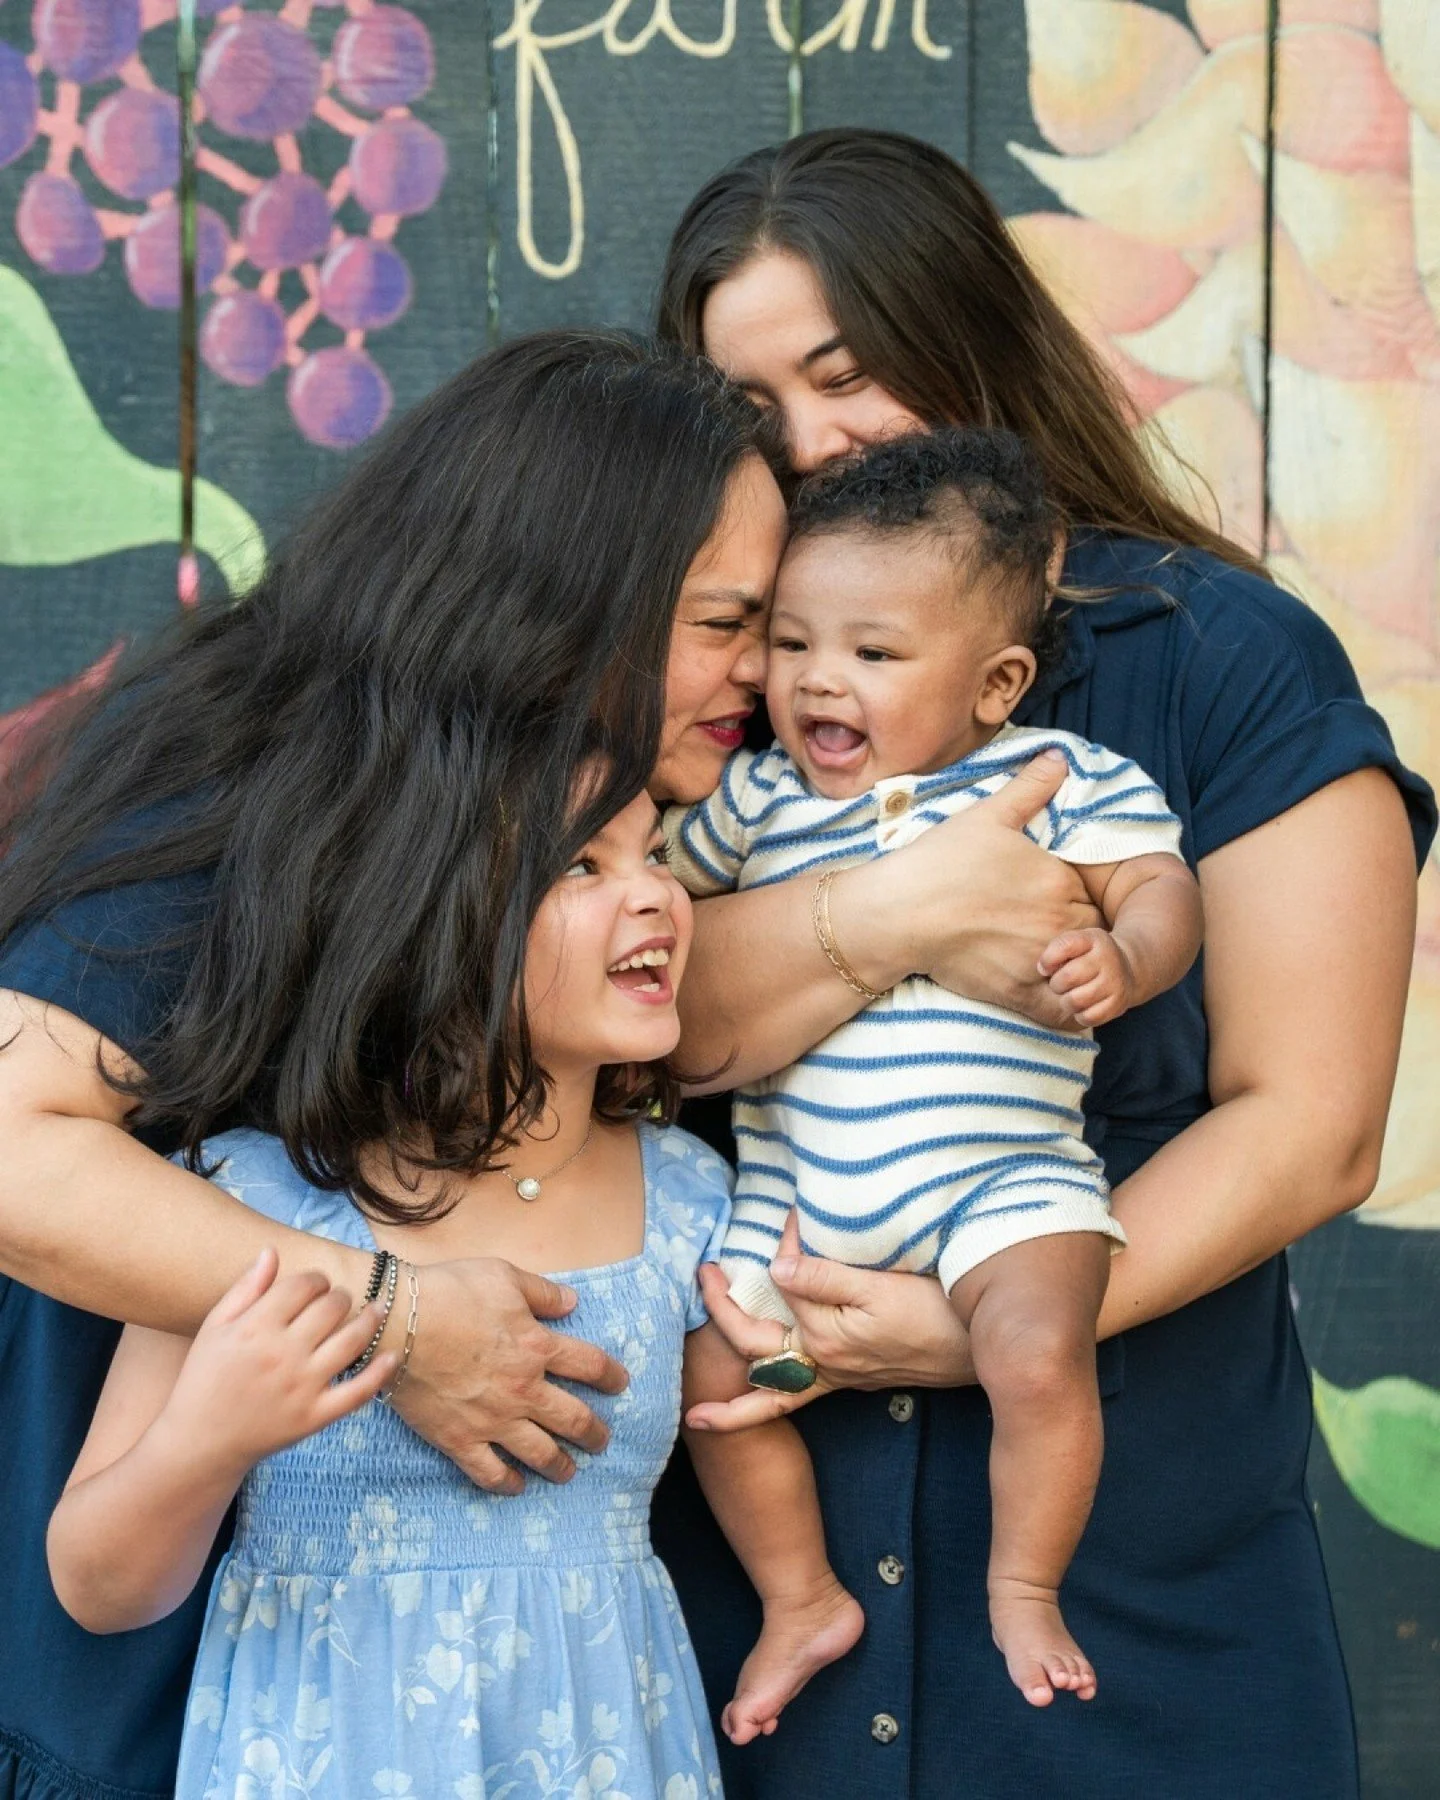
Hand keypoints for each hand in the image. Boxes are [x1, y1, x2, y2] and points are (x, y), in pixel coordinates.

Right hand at [157, 1249, 392, 1480]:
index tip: (315, 1285)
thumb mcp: (214, 1328)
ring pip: (352, 1341)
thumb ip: (245, 1288)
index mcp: (255, 1328)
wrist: (199, 1443)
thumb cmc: (203, 1379)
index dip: (315, 1279)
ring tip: (376, 1310)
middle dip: (340, 1296)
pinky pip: (358, 1391)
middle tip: (339, 1300)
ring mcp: (302, 1387)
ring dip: (370, 1320)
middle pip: (332, 1307)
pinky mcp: (314, 1416)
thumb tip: (271, 1251)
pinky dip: (380, 1372)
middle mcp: (282, 1354)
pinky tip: (392, 1355)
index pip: (302, 1285)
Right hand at [388, 1257, 628, 1495]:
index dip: (611, 1376)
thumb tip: (573, 1303)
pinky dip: (508, 1484)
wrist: (400, 1323)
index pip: (590, 1366)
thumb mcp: (505, 1276)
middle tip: (602, 1442)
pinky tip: (517, 1487)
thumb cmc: (451, 1292)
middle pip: (573, 1419)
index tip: (621, 1385)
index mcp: (537, 1347)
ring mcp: (492, 1420)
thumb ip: (543, 1293)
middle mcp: (523, 1390)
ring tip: (569, 1472)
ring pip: (539, 1453)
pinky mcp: (460, 1439)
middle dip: (594, 1433)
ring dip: (560, 1465)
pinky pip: (490, 1472)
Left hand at [685, 1215, 975, 1432]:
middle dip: (721, 1307)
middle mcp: (821, 1364)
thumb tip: (776, 1267)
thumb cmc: (934, 1315)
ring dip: (730, 1391)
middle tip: (704, 1270)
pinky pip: (793, 1403)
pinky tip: (735, 1415)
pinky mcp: (848, 1379)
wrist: (977, 1349)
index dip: (786, 1247)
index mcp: (823, 1339)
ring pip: (768, 1387)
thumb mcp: (881, 1288)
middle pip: (753, 1340)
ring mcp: (834, 1376)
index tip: (797, 1216)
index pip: (785, 1284)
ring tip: (695, 1405)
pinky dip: (758, 1413)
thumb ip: (824, 1278)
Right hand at [839, 752, 1100, 1030]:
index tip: (1057, 894)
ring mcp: (1042, 962)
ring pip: (1084, 970)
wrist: (897, 916)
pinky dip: (1071, 1010)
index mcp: (1058, 878)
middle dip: (1082, 928)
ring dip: (1076, 966)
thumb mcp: (986, 815)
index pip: (1096, 890)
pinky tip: (1057, 996)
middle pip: (1094, 930)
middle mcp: (1059, 922)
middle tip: (1053, 925)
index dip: (1081, 893)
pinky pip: (1067, 1013)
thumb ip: (1030, 787)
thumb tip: (1061, 756)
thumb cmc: (939, 863)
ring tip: (1055, 959)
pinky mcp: (1021, 995)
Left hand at [1038, 926, 1134, 1026]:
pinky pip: (1089, 1017)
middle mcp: (1109, 959)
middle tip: (1061, 984)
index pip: (1065, 946)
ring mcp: (1116, 982)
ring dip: (1066, 1001)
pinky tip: (1083, 1006)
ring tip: (1071, 995)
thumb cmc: (1088, 956)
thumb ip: (1056, 950)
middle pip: (1068, 977)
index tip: (1047, 968)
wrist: (1124, 969)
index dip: (1048, 959)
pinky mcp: (1119, 1004)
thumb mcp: (1076, 943)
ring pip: (1076, 1000)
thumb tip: (1043, 969)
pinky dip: (1080, 1015)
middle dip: (1056, 984)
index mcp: (1095, 939)